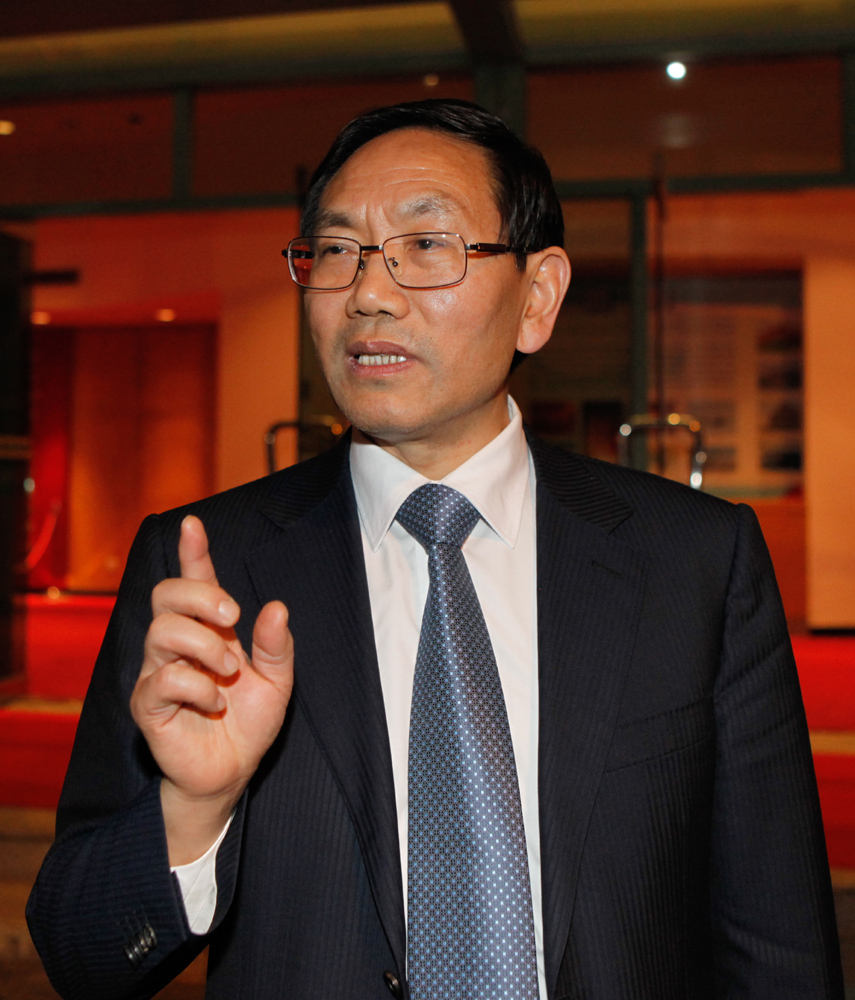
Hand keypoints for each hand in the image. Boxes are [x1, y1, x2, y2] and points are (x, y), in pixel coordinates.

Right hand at [130, 515, 292, 863]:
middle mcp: (178, 644)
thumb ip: (277, 645)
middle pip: (167, 594)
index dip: (192, 552)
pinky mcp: (148, 703)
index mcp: (209, 630)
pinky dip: (198, 687)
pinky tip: (215, 702)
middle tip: (233, 618)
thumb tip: (276, 606)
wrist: (232, 772)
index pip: (194, 581)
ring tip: (228, 671)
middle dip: (202, 595)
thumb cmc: (249, 723)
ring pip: (162, 630)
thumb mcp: (277, 681)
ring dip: (205, 645)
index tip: (193, 524)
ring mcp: (158, 671)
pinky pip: (164, 678)